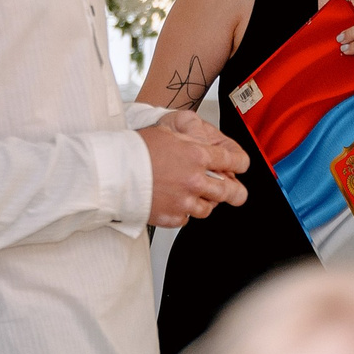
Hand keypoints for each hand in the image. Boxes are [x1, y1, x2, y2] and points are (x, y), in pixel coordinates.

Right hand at [137, 113, 247, 227]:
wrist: (111, 172)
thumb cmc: (134, 151)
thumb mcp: (168, 134)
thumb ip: (192, 143)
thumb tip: (205, 149)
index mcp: (196, 156)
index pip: (233, 162)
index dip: (241, 165)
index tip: (241, 167)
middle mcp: (194, 180)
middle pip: (230, 192)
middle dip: (236, 192)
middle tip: (236, 193)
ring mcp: (184, 201)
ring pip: (209, 208)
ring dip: (205, 202)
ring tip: (194, 195)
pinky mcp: (172, 217)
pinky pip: (187, 219)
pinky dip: (183, 212)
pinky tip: (174, 203)